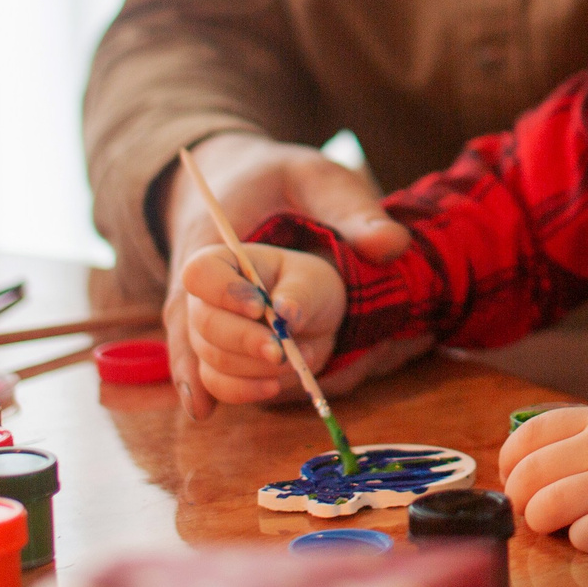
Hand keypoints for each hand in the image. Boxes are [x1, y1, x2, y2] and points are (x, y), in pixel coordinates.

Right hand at [163, 132, 412, 417]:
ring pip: (202, 355)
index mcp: (215, 238)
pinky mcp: (215, 339)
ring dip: (239, 372)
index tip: (261, 306)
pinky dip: (220, 388)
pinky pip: (206, 370)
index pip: (199, 273)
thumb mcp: (320, 178)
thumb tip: (390, 245)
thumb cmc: (286, 183)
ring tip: (286, 374)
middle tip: (281, 351)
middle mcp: (197, 285)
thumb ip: (351, 209)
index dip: (226, 294)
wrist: (252, 192)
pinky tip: (220, 408)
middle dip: (240, 343)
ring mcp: (201, 315)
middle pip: (198, 325)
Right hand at [178, 241, 344, 405]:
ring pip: (215, 359)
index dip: (224, 291)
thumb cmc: (305, 289)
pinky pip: (218, 386)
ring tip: (296, 361)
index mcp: (220, 265)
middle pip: (205, 323)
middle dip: (245, 340)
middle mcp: (202, 302)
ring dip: (256, 367)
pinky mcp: (213, 371)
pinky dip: (246, 390)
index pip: (200, 273)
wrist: (311, 324)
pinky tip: (273, 386)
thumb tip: (286, 312)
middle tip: (281, 350)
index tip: (259, 307)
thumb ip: (299, 293)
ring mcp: (203, 340)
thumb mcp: (312, 281)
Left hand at [498, 393, 587, 552]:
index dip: (512, 468)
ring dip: (546, 526)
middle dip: (522, 504)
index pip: (526, 436)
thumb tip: (556, 457)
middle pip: (528, 476)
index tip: (522, 487)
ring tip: (568, 531)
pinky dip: (585, 542)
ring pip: (547, 506)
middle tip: (541, 519)